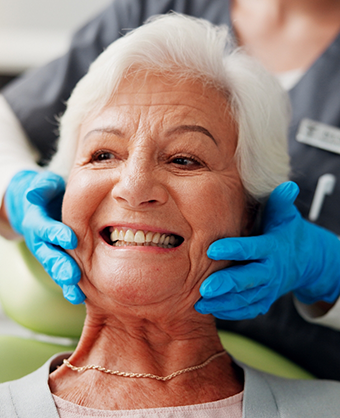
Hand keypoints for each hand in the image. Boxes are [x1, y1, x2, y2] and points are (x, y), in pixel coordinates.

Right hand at [5, 170, 84, 303]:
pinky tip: (83, 299)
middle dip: (60, 266)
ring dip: (66, 283)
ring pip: (56, 270)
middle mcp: (41, 241)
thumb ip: (42, 188)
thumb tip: (33, 193)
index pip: (46, 228)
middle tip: (71, 276)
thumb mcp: (44, 186)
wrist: (41, 208)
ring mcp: (50, 253)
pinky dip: (72, 288)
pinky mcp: (60, 260)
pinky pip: (65, 275)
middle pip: (49, 255)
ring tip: (76, 296)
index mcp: (37, 222)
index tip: (70, 239)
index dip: (56, 233)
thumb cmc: (48, 193)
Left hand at [195, 181, 339, 319]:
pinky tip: (210, 309)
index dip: (234, 249)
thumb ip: (280, 202)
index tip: (212, 249)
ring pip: (245, 299)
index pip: (252, 248)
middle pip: (249, 279)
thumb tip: (288, 186)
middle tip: (205, 288)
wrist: (304, 261)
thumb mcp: (285, 216)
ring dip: (224, 303)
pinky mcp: (263, 301)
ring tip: (200, 304)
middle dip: (227, 285)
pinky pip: (247, 310)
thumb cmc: (286, 233)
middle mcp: (270, 271)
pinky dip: (230, 312)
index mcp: (272, 248)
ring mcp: (267, 289)